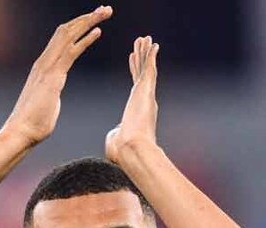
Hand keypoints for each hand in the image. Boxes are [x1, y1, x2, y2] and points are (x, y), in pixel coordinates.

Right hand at [3, 6, 111, 147]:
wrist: (22, 131)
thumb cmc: (34, 121)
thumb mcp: (45, 100)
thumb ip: (50, 91)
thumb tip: (51, 92)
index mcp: (44, 66)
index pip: (62, 38)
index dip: (79, 26)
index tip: (94, 19)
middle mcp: (44, 61)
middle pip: (66, 30)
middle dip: (86, 17)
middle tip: (105, 9)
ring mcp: (47, 67)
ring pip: (68, 35)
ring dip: (88, 22)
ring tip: (105, 12)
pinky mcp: (53, 76)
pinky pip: (70, 52)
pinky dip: (85, 40)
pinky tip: (98, 32)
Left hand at [106, 36, 158, 164]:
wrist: (131, 149)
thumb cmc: (123, 151)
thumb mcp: (115, 140)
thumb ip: (114, 135)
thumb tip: (113, 139)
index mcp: (137, 109)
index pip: (135, 85)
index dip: (134, 70)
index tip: (132, 58)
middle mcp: (145, 100)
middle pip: (141, 73)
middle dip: (140, 56)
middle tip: (140, 43)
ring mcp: (146, 94)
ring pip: (146, 68)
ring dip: (145, 52)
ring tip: (144, 38)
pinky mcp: (146, 91)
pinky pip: (149, 69)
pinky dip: (150, 56)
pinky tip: (151, 44)